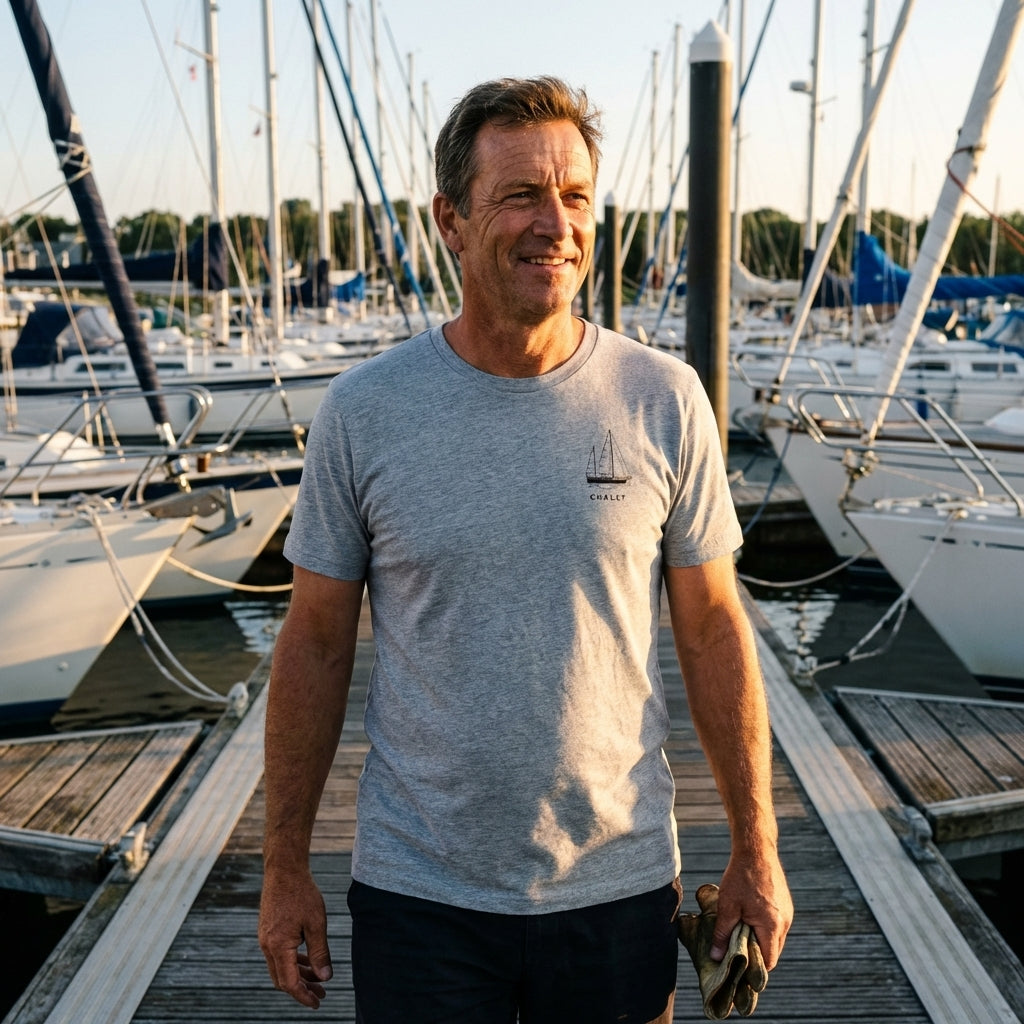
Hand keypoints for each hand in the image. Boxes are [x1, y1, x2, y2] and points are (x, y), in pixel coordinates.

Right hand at [259, 867, 333, 1007]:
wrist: (284, 869)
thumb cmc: (302, 893)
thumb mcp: (316, 923)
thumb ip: (320, 952)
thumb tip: (325, 977)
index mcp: (278, 946)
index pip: (289, 983)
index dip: (303, 996)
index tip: (318, 1003)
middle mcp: (267, 945)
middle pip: (282, 979)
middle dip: (302, 988)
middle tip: (322, 993)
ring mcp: (265, 938)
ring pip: (280, 967)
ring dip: (298, 975)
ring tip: (319, 978)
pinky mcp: (268, 931)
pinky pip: (278, 955)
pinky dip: (293, 961)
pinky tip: (307, 960)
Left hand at [710, 851, 792, 970]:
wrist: (756, 850)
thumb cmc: (740, 877)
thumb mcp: (727, 906)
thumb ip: (722, 934)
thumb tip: (716, 957)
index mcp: (773, 926)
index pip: (768, 961)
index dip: (754, 969)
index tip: (739, 970)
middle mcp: (785, 922)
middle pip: (773, 952)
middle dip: (756, 956)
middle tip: (736, 954)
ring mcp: (788, 913)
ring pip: (775, 939)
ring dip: (760, 941)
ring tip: (740, 935)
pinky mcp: (786, 905)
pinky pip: (777, 926)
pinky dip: (765, 929)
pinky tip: (749, 920)